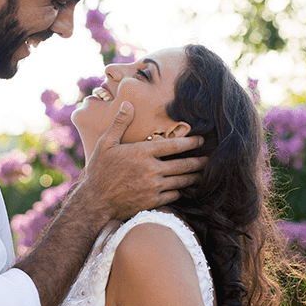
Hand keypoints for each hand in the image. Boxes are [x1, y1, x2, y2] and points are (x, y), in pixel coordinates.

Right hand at [82, 102, 206, 218]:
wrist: (95, 202)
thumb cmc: (99, 171)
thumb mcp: (106, 143)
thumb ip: (119, 123)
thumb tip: (128, 103)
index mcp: (142, 152)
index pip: (174, 145)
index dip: (191, 142)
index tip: (201, 140)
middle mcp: (151, 170)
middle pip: (184, 164)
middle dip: (199, 161)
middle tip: (210, 159)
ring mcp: (153, 187)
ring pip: (181, 181)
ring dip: (194, 177)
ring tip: (203, 174)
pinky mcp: (152, 201)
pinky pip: (174, 195)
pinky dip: (181, 191)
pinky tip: (184, 188)